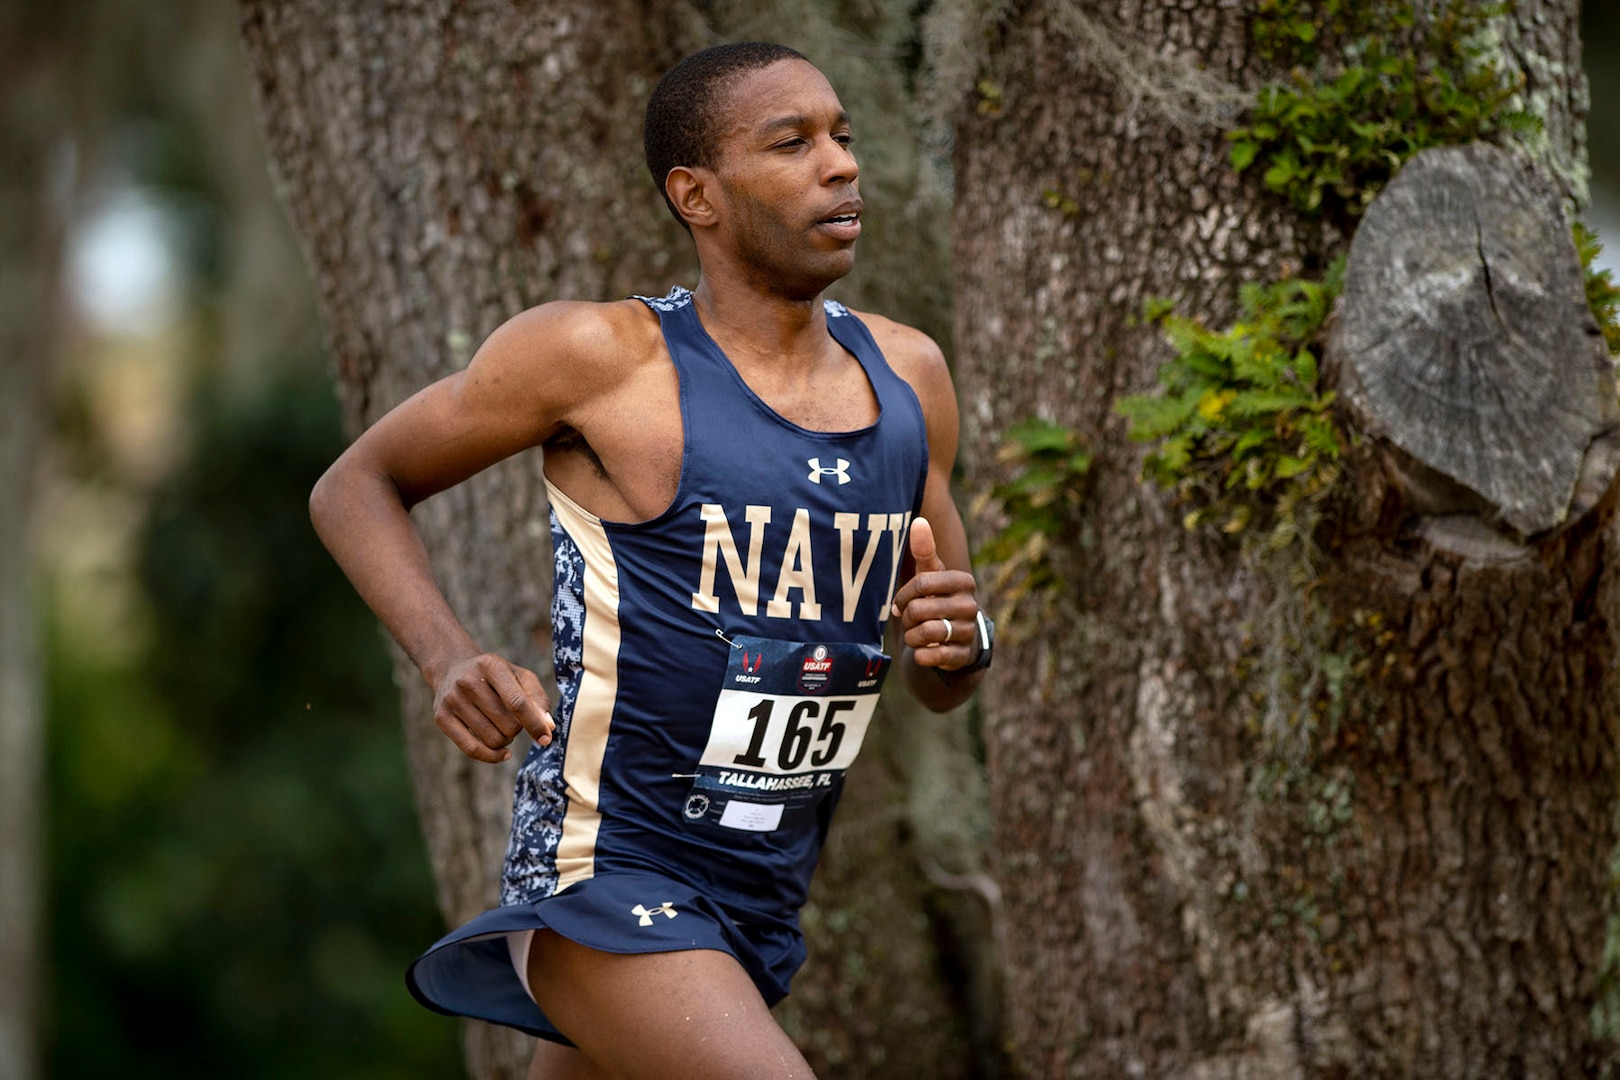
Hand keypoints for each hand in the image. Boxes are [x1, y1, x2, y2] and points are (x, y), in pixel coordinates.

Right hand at [431, 652, 554, 762]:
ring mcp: (452, 700)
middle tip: (513, 720)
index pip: (517, 702)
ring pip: (492, 739)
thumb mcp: (520, 677)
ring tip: (502, 727)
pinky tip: (503, 753)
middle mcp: (468, 681)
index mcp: (491, 665)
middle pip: (507, 724)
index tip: (546, 739)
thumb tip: (548, 728)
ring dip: (506, 740)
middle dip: (518, 729)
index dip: (534, 723)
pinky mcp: (441, 717)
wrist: (453, 668)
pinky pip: (471, 749)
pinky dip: (492, 756)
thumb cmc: (496, 676)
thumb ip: (538, 699)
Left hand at [890, 516, 981, 671]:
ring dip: (912, 637)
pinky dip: (920, 655)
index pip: (921, 584)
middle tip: (912, 620)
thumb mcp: (932, 575)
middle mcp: (970, 606)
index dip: (903, 596)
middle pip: (918, 610)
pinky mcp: (962, 656)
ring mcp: (968, 632)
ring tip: (918, 634)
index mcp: (963, 582)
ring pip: (924, 634)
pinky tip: (926, 650)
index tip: (901, 603)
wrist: (957, 638)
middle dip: (907, 618)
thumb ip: (924, 550)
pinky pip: (930, 656)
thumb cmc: (938, 599)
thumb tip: (918, 521)